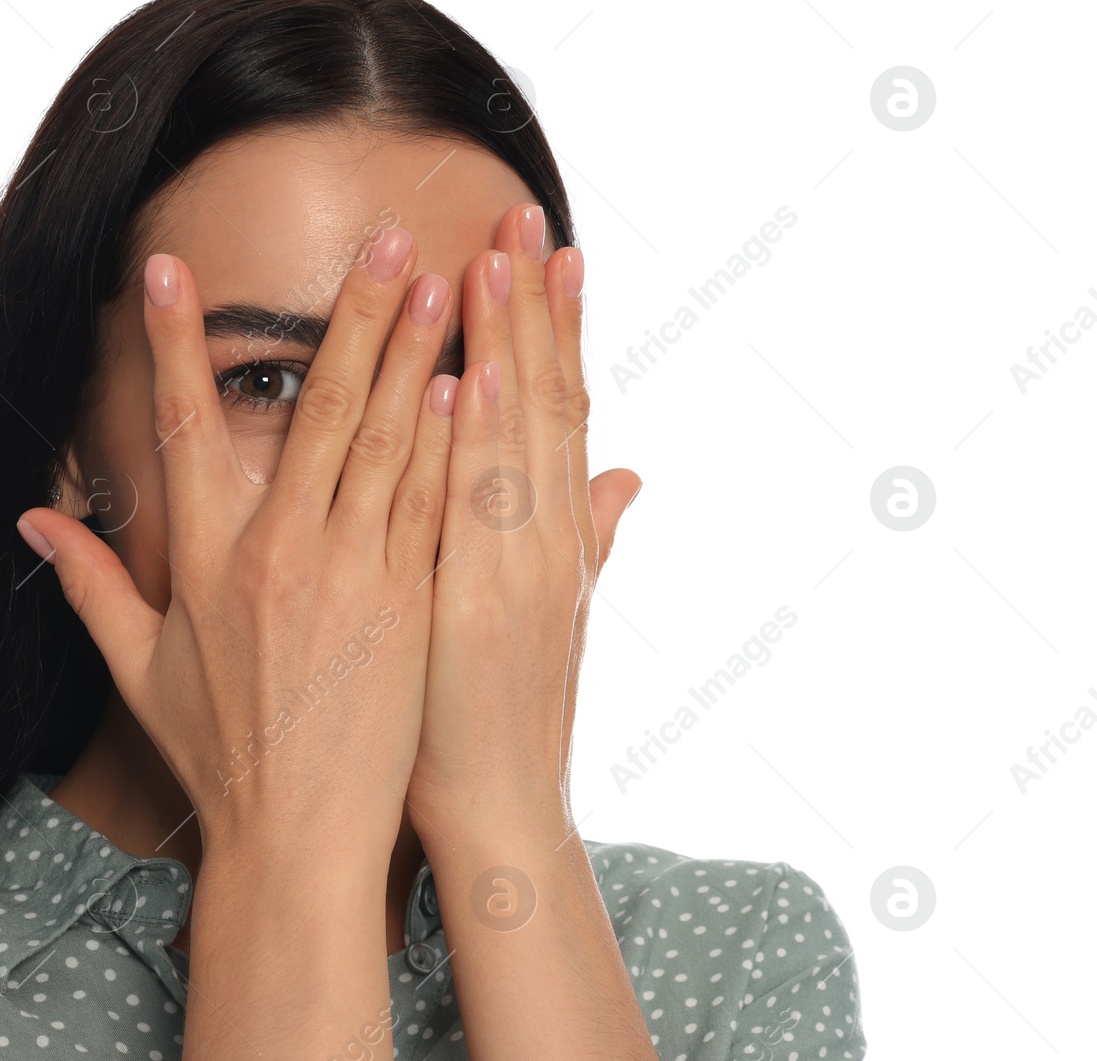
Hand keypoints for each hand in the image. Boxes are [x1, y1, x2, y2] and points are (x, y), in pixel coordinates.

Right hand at [18, 233, 465, 867]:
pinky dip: (450, 444)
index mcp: (205, 563)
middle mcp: (279, 555)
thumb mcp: (139, 670)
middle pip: (320, 412)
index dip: (175, 343)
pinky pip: (432, 507)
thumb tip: (33, 519)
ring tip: (444, 281)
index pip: (183, 428)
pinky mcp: (410, 606)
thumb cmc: (218, 756)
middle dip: (354, 316)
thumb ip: (91, 584)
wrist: (298, 839)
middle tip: (388, 237)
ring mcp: (352, 579)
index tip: (170, 269)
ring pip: (389, 446)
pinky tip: (469, 384)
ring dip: (416, 357)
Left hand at [406, 204, 641, 848]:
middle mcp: (550, 542)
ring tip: (498, 256)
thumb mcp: (554, 615)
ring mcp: (521, 571)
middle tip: (522, 215)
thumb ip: (590, 537)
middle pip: (548, 404)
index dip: (559, 332)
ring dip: (509, 345)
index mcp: (559, 539)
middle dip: (536, 309)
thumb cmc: (501, 715)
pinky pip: (479, 512)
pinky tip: (467, 377)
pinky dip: (477, 444)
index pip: (562, 414)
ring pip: (519, 440)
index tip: (550, 256)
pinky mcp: (481, 608)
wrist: (501, 808)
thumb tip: (628, 476)